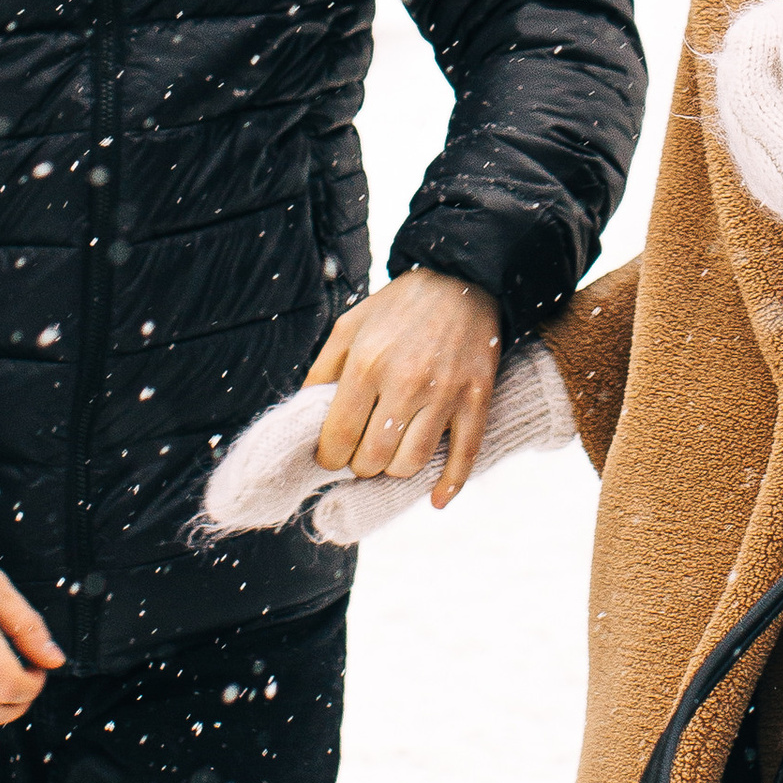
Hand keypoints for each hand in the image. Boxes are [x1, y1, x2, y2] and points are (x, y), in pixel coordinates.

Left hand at [305, 266, 502, 504]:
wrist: (462, 281)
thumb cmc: (398, 307)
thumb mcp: (349, 326)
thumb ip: (323, 370)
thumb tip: (305, 415)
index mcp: (368, 364)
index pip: (338, 438)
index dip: (329, 458)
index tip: (331, 456)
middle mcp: (406, 382)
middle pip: (373, 458)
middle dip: (360, 466)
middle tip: (361, 455)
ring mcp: (445, 393)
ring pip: (412, 462)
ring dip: (394, 470)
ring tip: (389, 458)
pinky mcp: (476, 399)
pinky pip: (464, 456)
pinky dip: (449, 485)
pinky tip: (435, 500)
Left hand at [710, 0, 782, 332]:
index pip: (746, 84)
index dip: (760, 37)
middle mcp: (765, 174)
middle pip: (736, 95)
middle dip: (755, 45)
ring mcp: (767, 184)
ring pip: (740, 112)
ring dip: (757, 67)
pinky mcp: (777, 188)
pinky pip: (751, 131)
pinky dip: (762, 95)